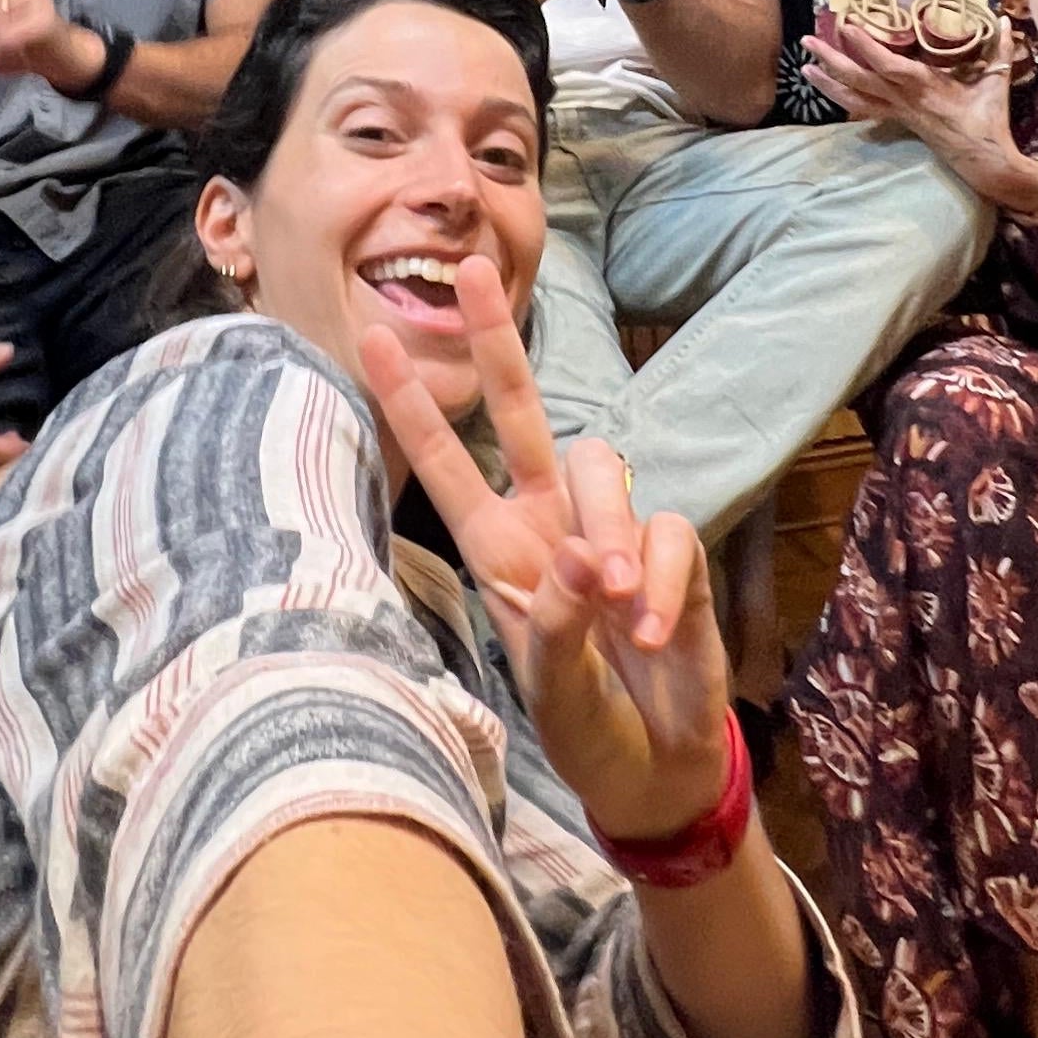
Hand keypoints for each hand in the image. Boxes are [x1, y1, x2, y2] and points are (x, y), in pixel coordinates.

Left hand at [358, 260, 729, 845]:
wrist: (653, 766)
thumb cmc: (583, 723)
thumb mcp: (550, 687)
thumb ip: (556, 622)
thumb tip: (585, 559)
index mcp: (496, 549)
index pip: (446, 463)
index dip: (410, 404)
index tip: (367, 340)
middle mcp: (548, 524)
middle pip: (522, 413)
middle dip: (495, 342)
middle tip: (468, 271)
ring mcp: (610, 533)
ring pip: (602, 468)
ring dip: (608, 534)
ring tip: (615, 610)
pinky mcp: (670, 552)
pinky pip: (667, 530)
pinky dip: (661, 581)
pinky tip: (652, 633)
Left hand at [801, 14, 1037, 205]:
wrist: (983, 160)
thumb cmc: (988, 120)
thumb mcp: (997, 83)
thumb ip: (1001, 50)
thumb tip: (1007, 19)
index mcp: (926, 88)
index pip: (888, 66)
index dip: (866, 47)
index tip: (848, 26)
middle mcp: (904, 100)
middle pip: (858, 81)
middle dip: (831, 60)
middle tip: (807, 40)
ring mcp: (898, 113)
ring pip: (853, 100)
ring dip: (827, 83)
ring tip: (804, 67)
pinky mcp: (897, 121)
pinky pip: (862, 110)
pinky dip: (842, 98)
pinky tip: (827, 88)